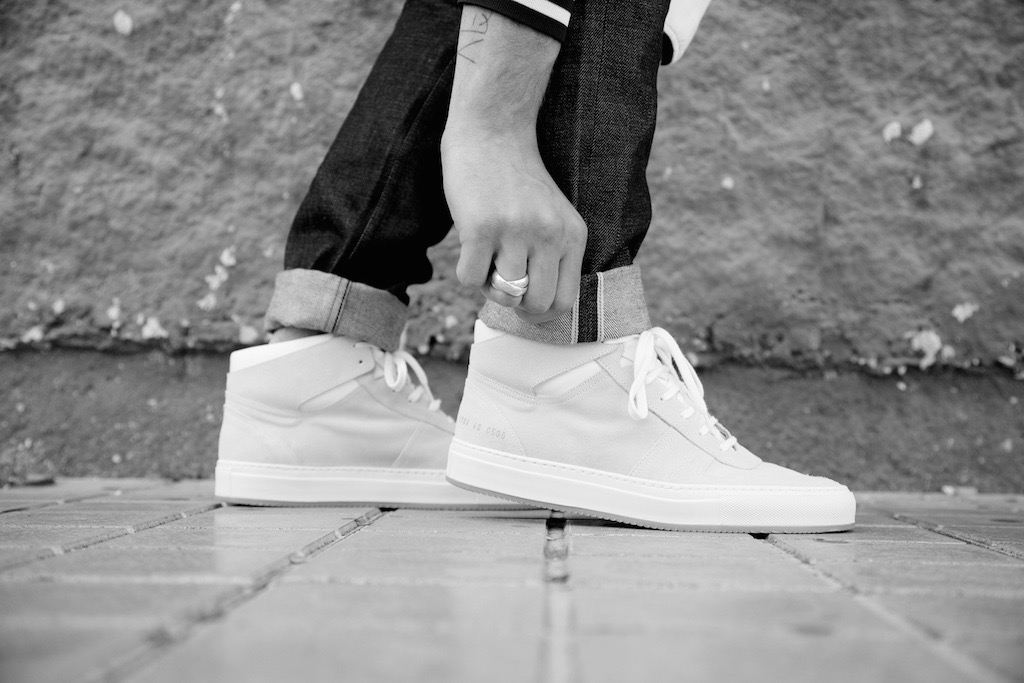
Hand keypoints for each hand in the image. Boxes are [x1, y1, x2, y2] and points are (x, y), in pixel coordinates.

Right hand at [441, 129, 585, 321]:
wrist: (491, 133)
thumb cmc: (516, 182)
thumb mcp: (552, 216)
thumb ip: (551, 257)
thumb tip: (529, 307)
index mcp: (572, 235)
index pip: (564, 300)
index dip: (540, 312)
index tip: (524, 305)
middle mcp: (548, 235)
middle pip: (536, 303)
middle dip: (515, 302)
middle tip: (501, 279)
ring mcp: (515, 232)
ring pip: (503, 294)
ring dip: (489, 284)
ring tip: (486, 255)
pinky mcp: (480, 229)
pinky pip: (471, 280)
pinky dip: (467, 272)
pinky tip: (470, 246)